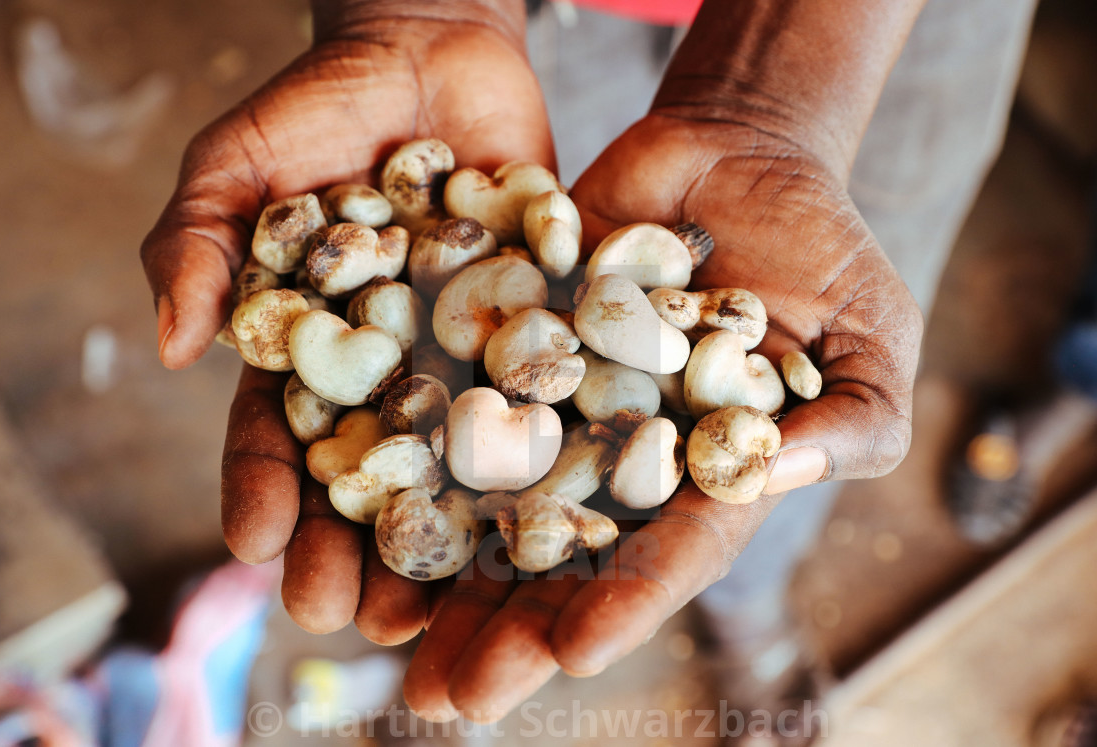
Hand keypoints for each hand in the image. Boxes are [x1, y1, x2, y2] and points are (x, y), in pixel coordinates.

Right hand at [141, 5, 554, 635]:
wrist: (432, 48)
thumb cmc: (320, 102)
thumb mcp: (238, 161)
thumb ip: (197, 243)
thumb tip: (171, 343)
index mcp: (309, 351)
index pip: (275, 437)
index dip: (263, 492)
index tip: (256, 547)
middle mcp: (388, 369)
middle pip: (372, 478)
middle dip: (359, 548)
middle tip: (359, 617)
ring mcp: (464, 354)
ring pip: (460, 461)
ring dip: (454, 536)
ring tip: (452, 603)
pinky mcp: (535, 327)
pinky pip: (543, 392)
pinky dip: (549, 450)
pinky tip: (555, 511)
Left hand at [403, 113, 922, 720]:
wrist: (733, 153)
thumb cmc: (819, 248)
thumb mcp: (870, 335)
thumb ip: (850, 417)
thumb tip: (773, 474)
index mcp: (705, 475)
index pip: (667, 553)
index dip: (624, 604)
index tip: (573, 653)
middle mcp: (620, 455)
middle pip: (560, 553)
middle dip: (508, 624)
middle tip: (449, 698)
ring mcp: (558, 401)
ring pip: (490, 496)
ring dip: (441, 567)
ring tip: (385, 638)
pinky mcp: (507, 342)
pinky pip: (452, 392)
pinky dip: (407, 444)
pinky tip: (354, 498)